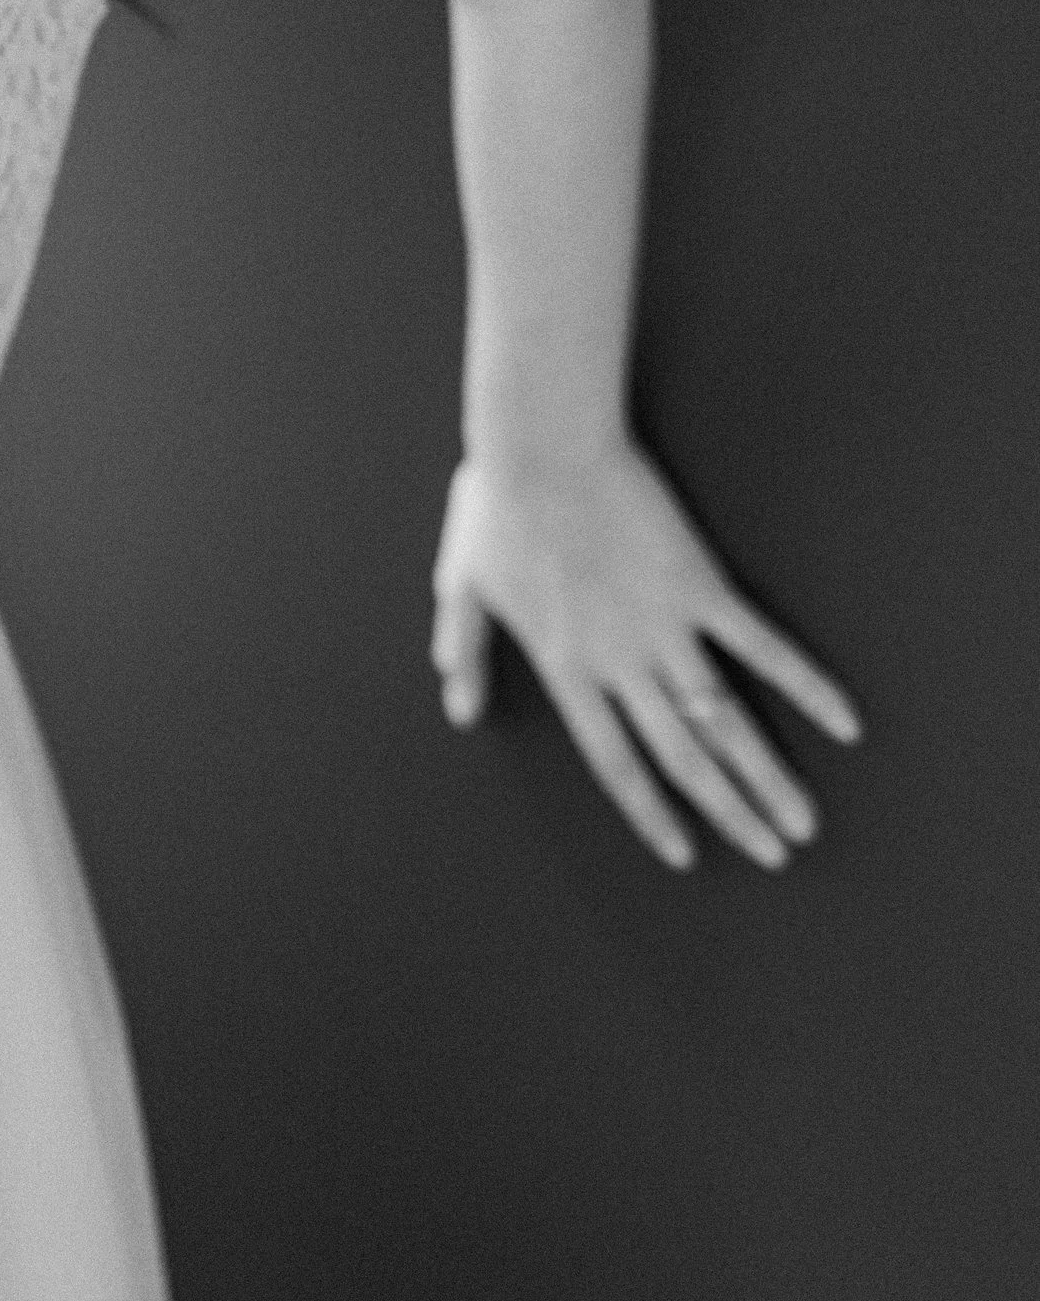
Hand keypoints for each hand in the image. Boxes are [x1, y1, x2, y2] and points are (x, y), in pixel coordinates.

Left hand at [429, 441, 862, 869]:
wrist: (543, 446)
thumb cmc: (498, 505)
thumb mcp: (462, 583)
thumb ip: (463, 649)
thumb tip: (457, 708)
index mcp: (567, 668)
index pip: (615, 762)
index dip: (651, 811)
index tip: (685, 852)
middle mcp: (621, 662)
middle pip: (683, 758)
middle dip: (730, 812)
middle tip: (773, 854)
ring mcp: (665, 627)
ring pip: (726, 720)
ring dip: (768, 775)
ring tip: (804, 821)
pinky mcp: (700, 586)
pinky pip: (763, 647)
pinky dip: (805, 686)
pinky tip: (843, 722)